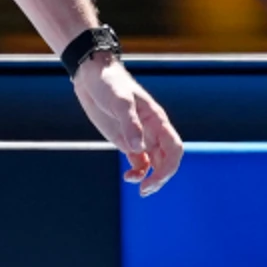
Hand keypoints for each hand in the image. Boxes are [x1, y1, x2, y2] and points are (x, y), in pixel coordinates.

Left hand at [73, 58, 184, 195]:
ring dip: (150, 178)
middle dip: (161, 177)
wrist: (92, 76)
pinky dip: (137, 173)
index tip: (154, 179)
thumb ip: (130, 124)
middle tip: (144, 190)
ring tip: (139, 189)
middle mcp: (152, 131)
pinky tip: (127, 176)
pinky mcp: (126, 141)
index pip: (174, 148)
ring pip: (155, 164)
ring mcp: (140, 137)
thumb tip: (138, 149)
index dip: (169, 167)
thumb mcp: (119, 101)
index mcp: (157, 120)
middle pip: (167, 160)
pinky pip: (139, 162)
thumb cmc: (110, 83)